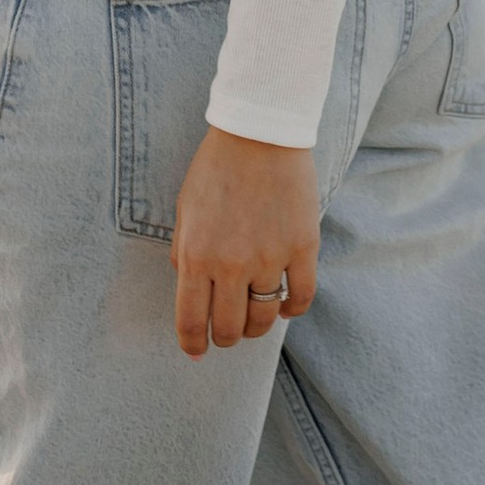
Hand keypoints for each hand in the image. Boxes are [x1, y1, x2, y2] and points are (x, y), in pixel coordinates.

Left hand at [171, 126, 320, 358]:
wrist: (259, 134)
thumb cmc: (216, 168)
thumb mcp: (184, 210)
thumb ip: (182, 252)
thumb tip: (186, 288)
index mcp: (195, 256)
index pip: (191, 320)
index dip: (192, 343)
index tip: (196, 351)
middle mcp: (231, 265)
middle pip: (229, 327)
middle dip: (225, 337)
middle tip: (227, 333)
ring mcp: (270, 258)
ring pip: (264, 318)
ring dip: (257, 327)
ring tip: (255, 321)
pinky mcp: (302, 248)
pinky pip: (301, 297)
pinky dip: (292, 310)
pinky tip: (286, 307)